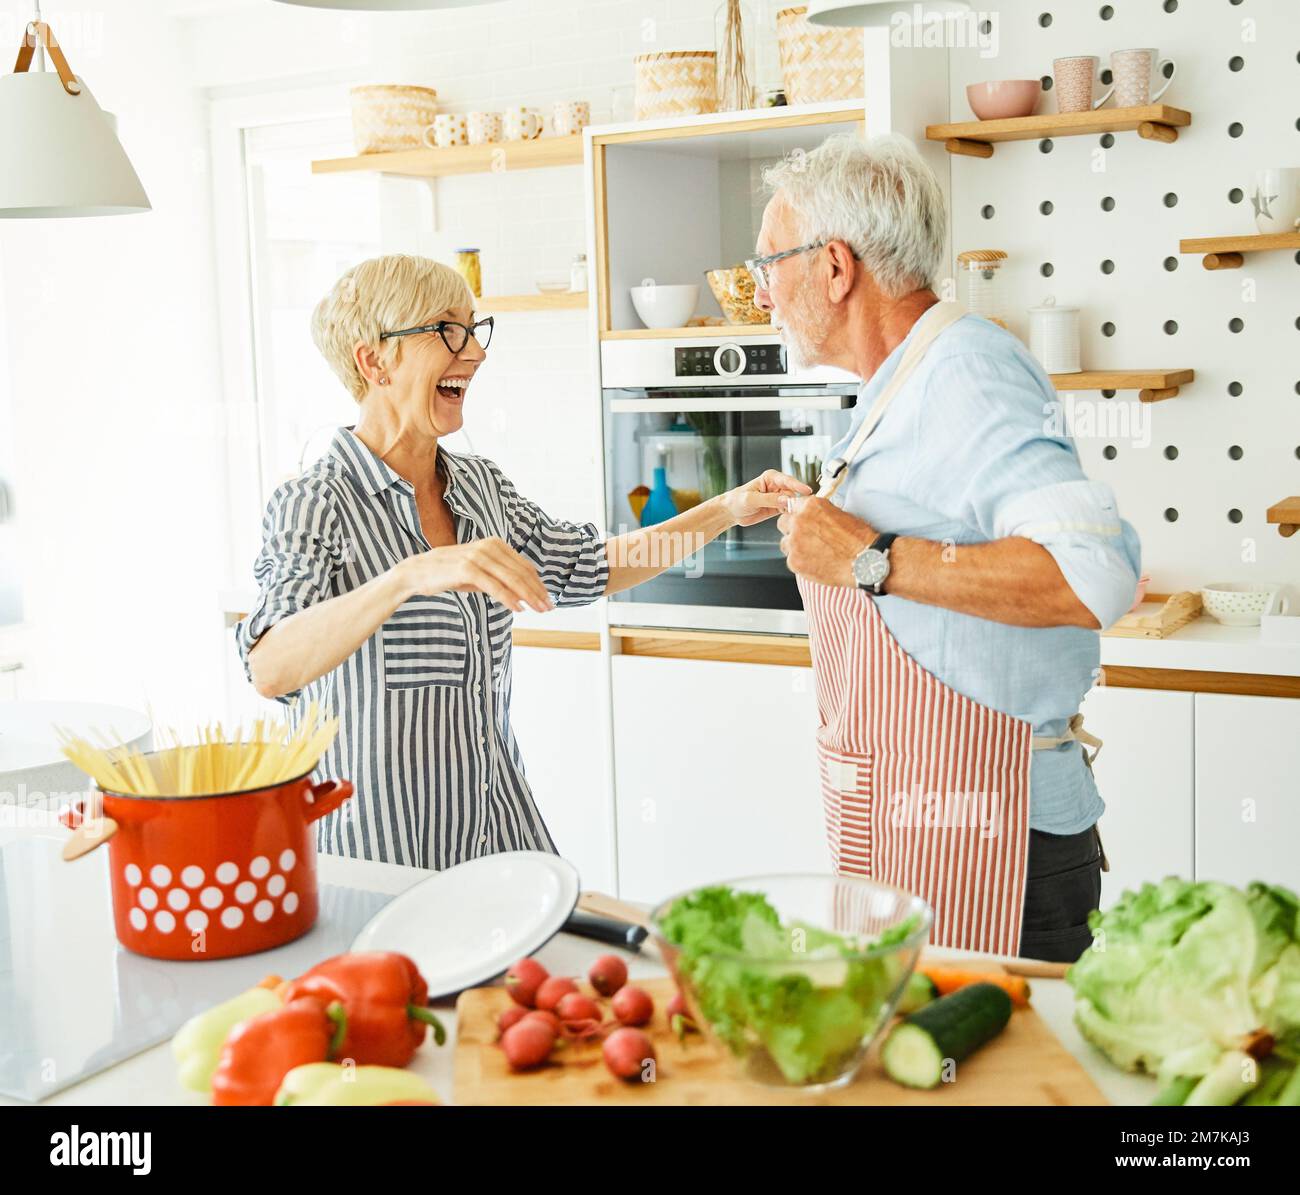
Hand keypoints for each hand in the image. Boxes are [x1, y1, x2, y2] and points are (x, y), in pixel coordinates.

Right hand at [396, 538, 552, 612]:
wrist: (419, 571)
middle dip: (537, 591)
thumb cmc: (451, 572)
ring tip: (538, 610)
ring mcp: (478, 557)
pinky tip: (518, 608)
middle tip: (548, 607)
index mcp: (495, 544)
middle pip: (521, 573)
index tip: (547, 598)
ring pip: (511, 579)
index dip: (538, 584)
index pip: (524, 566)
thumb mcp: (480, 571)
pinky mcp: (467, 569)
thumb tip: (524, 594)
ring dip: (528, 596)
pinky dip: (508, 598)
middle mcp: (489, 547)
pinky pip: (494, 586)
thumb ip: (500, 577)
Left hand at [720, 469, 811, 527]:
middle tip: (791, 510)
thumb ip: (769, 499)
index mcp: (770, 478)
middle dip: (794, 501)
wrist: (731, 512)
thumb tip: (785, 500)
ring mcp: (778, 497)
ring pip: (792, 502)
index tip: (807, 491)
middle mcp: (777, 486)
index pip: (787, 480)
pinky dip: (789, 514)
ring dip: (792, 508)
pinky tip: (786, 518)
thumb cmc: (737, 500)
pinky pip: (788, 510)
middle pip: (792, 493)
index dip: (798, 486)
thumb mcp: (751, 499)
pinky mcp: (778, 507)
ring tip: (789, 515)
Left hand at [776, 496, 876, 587]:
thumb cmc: (858, 539)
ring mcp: (794, 542)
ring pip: (785, 543)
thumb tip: (812, 515)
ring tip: (813, 552)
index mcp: (811, 506)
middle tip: (806, 537)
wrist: (864, 561)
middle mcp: (799, 521)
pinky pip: (791, 560)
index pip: (793, 505)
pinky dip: (800, 561)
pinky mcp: (794, 561)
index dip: (797, 514)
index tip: (799, 519)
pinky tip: (815, 562)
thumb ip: (820, 513)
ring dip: (794, 546)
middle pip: (783, 523)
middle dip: (792, 529)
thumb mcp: (840, 514)